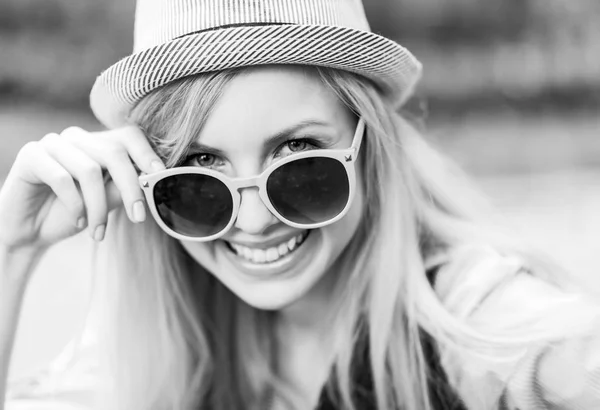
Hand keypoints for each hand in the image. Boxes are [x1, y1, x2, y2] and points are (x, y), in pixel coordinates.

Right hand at [0, 125, 164, 252]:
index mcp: (98, 144)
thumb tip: (150, 179)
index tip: (159, 175)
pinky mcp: (30, 155)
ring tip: (99, 231)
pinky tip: (78, 222)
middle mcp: (77, 138)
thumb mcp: (105, 202)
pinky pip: (62, 178)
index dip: (147, 153)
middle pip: (114, 152)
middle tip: (138, 218)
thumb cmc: (72, 215)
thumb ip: (124, 187)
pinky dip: (75, 205)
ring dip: (98, 207)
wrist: (28, 233)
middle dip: (130, 188)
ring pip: (89, 170)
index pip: (129, 136)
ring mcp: (52, 143)